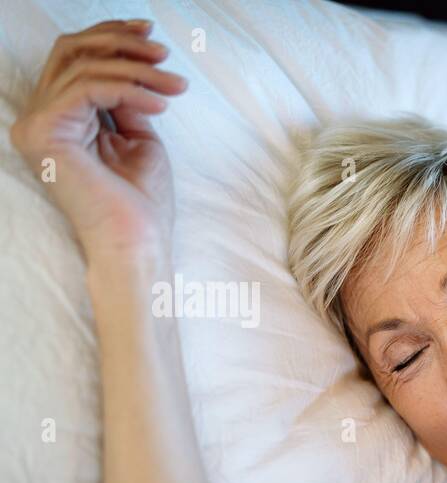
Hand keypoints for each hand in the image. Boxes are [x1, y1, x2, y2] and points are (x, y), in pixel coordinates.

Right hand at [9, 20, 186, 258]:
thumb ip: (128, 102)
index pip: (75, 59)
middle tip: (163, 54)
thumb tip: (137, 70)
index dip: (112, 39)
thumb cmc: (140, 204)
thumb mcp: (139, 140)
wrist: (136, 244)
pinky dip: (130, 89)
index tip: (153, 38)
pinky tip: (160, 103)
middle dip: (120, 44)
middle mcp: (38, 118)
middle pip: (71, 51)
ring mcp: (36, 124)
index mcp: (59, 119)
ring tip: (173, 86)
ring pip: (82, 65)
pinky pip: (89, 88)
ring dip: (136, 70)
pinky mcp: (44, 132)